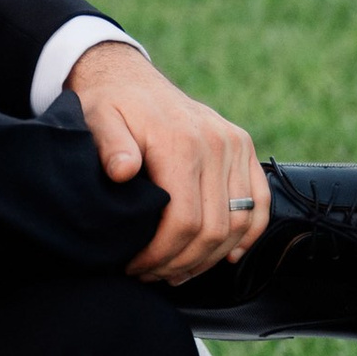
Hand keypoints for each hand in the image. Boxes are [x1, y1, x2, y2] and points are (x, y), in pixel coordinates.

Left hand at [67, 40, 270, 281]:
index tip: (137, 268)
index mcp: (182, 143)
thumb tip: (122, 170)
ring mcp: (235, 145)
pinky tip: (225, 255)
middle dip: (182, 262)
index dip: (162, 254)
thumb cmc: (110, 106)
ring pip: (240, 222)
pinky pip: (259, 201)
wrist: (131, 80)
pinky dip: (249, 234)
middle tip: (152, 275)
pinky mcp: (244, 147)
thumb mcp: (96, 119)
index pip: (184, 220)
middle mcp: (217, 144)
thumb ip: (108, 144)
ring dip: (211, 256)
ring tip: (177, 271)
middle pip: (214, 228)